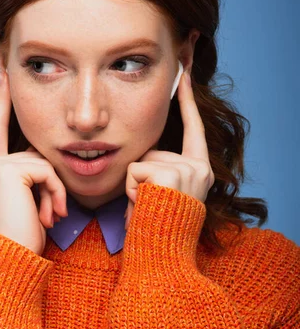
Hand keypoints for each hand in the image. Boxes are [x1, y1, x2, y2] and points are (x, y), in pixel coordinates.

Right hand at [0, 70, 67, 253]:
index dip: (3, 100)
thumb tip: (50, 159)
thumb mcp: (28, 199)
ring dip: (55, 192)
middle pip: (35, 153)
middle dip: (50, 184)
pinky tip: (52, 215)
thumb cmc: (24, 234)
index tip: (5, 72)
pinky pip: (48, 171)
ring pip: (44, 163)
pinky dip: (57, 193)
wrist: (13, 258)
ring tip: (51, 217)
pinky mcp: (9, 170)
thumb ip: (31, 173)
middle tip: (52, 214)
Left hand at [124, 70, 214, 229]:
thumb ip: (161, 170)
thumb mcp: (164, 197)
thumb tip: (143, 153)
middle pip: (153, 150)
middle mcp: (198, 168)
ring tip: (145, 208)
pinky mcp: (167, 173)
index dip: (186, 101)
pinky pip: (133, 171)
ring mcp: (185, 169)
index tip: (184, 72)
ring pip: (141, 161)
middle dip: (140, 176)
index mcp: (200, 171)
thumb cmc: (157, 231)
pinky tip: (141, 206)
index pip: (193, 128)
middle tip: (147, 205)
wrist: (161, 256)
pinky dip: (129, 190)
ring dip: (134, 186)